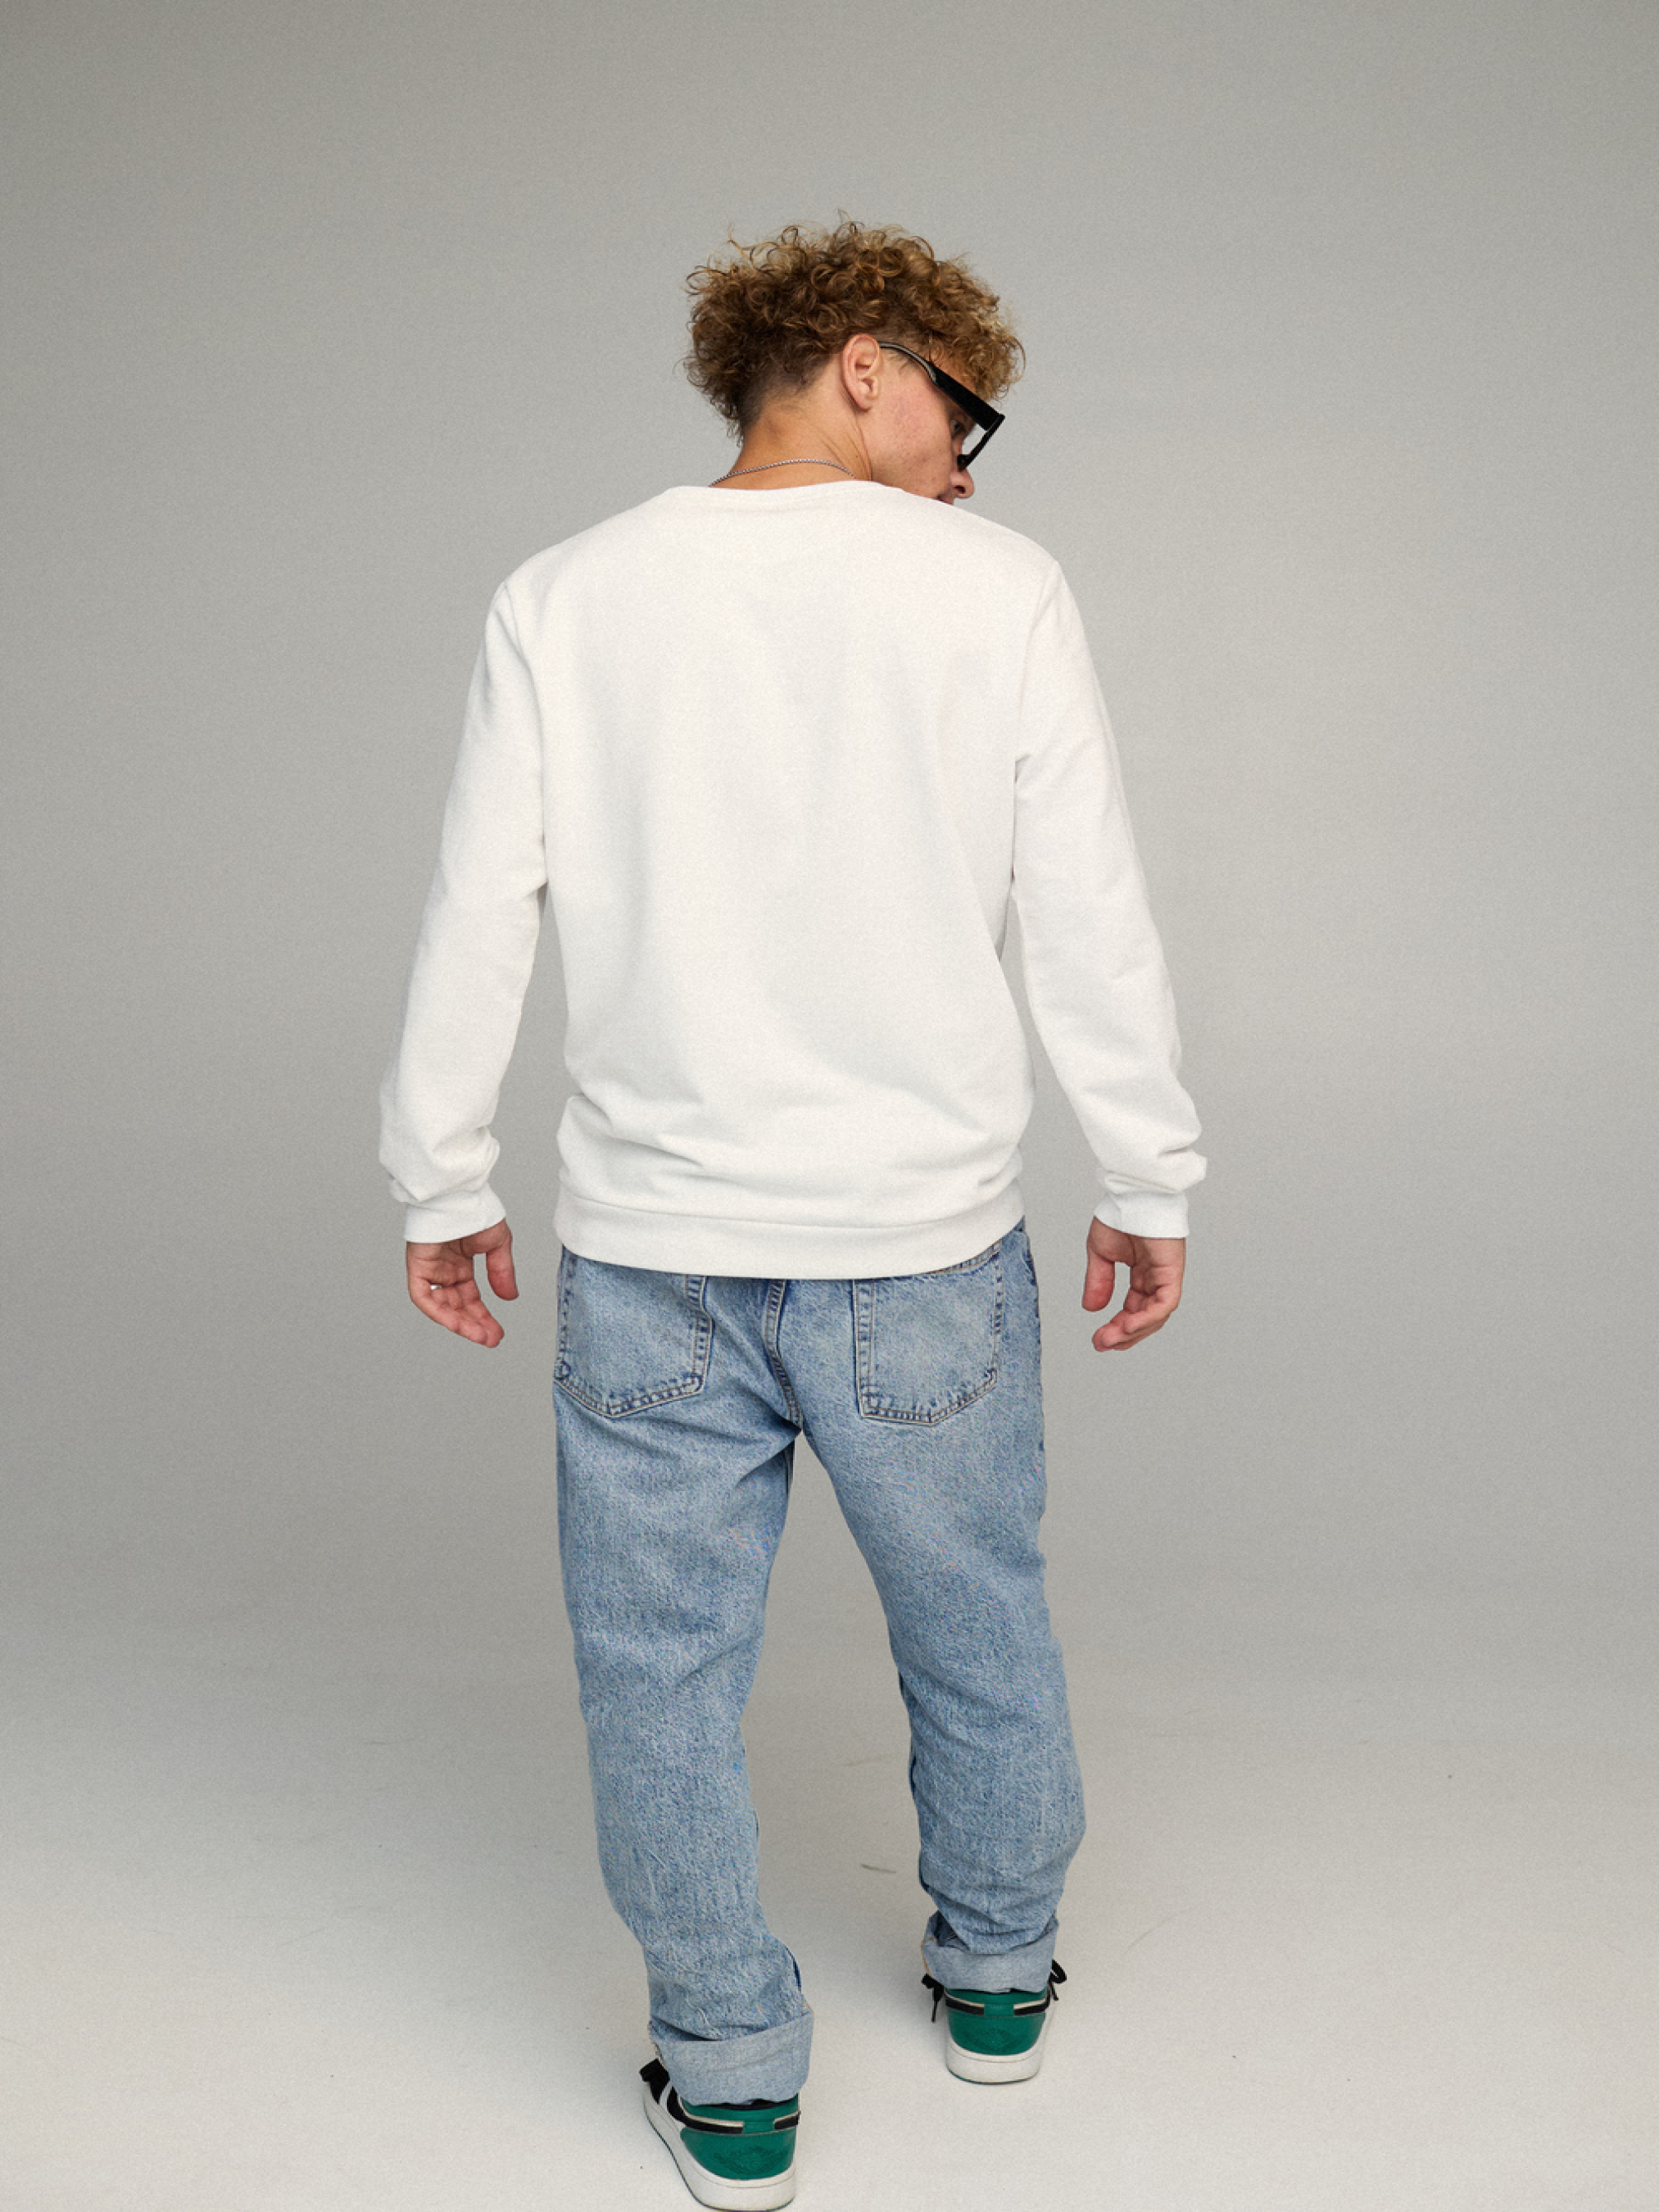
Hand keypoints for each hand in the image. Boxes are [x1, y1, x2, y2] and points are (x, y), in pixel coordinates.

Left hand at [406, 1219, 517, 1346]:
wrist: (458, 1191)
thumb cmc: (475, 1209)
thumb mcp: (498, 1244)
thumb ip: (501, 1271)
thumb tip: (510, 1297)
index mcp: (460, 1265)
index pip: (470, 1299)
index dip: (483, 1317)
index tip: (497, 1333)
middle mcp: (444, 1270)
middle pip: (457, 1306)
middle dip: (473, 1325)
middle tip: (490, 1340)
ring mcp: (430, 1269)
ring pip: (441, 1305)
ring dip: (459, 1323)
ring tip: (479, 1335)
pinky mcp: (417, 1265)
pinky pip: (423, 1295)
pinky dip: (438, 1311)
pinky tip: (456, 1323)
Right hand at [1082, 1217, 1184, 1350]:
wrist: (1132, 1193)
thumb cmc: (1121, 1213)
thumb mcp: (1101, 1254)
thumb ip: (1099, 1281)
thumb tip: (1091, 1308)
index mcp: (1142, 1273)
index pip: (1133, 1308)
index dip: (1117, 1326)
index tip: (1099, 1339)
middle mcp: (1156, 1277)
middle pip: (1145, 1316)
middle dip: (1124, 1334)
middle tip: (1103, 1344)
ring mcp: (1166, 1275)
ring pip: (1156, 1315)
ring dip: (1133, 1331)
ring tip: (1111, 1339)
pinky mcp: (1172, 1271)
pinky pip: (1165, 1303)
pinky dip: (1147, 1318)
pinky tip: (1128, 1326)